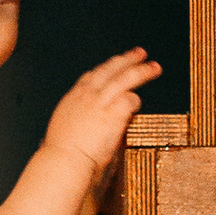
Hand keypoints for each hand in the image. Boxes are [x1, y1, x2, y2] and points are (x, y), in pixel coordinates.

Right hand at [45, 49, 159, 174]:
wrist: (63, 161)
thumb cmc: (61, 155)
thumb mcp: (63, 132)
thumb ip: (77, 125)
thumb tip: (83, 130)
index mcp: (72, 99)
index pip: (90, 77)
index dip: (105, 69)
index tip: (113, 65)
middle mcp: (86, 96)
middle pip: (109, 69)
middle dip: (126, 59)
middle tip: (140, 53)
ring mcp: (100, 102)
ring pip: (124, 78)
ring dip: (141, 71)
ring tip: (154, 67)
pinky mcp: (113, 113)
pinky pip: (130, 99)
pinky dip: (135, 100)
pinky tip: (138, 104)